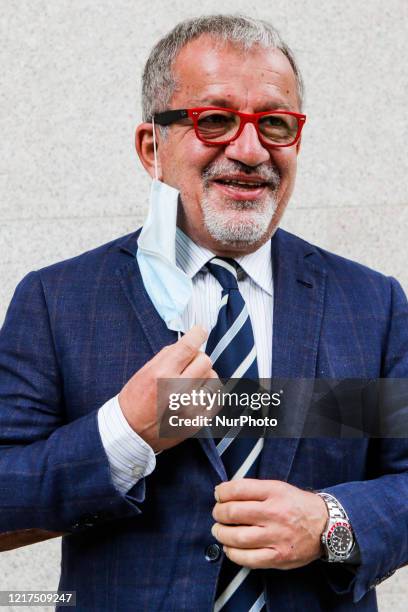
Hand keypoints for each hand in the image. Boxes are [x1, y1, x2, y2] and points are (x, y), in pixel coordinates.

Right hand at [118, 325, 219, 451]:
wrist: (131, 432)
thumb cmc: (136, 399)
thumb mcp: (145, 371)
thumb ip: (168, 355)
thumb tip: (189, 342)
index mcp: (161, 375)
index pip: (188, 347)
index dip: (198, 334)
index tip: (200, 331)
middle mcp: (177, 391)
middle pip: (205, 361)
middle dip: (197, 358)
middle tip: (188, 364)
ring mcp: (190, 408)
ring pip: (214, 378)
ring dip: (205, 376)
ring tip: (192, 382)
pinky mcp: (198, 421)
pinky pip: (217, 398)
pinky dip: (209, 392)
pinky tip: (198, 394)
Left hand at [211, 479, 327, 569]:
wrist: (327, 526)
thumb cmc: (298, 505)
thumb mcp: (279, 487)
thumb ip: (254, 489)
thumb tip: (225, 493)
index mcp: (274, 492)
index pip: (238, 489)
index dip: (221, 492)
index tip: (218, 495)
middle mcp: (275, 513)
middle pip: (233, 512)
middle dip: (218, 513)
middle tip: (217, 513)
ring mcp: (276, 537)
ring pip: (237, 537)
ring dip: (221, 533)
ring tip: (219, 530)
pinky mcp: (278, 557)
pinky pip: (248, 559)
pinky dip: (233, 553)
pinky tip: (230, 547)